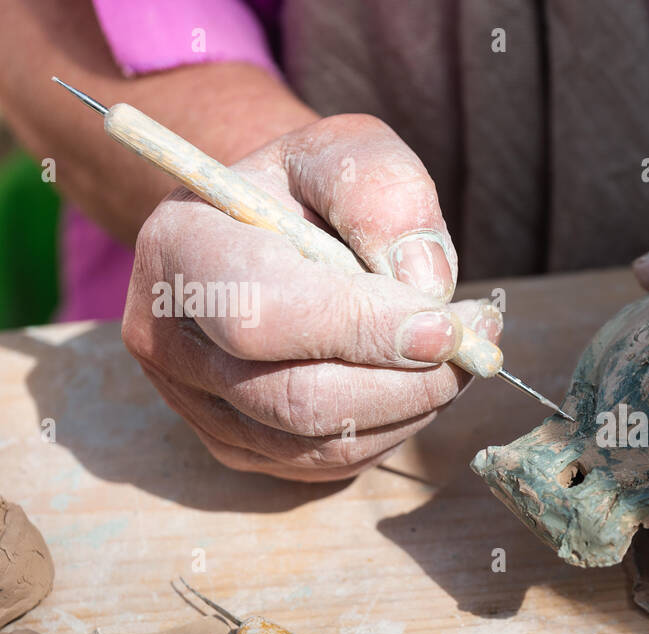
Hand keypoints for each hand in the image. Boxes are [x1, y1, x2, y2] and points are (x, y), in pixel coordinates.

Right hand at [123, 114, 499, 481]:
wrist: (267, 230)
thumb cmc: (309, 190)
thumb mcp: (348, 152)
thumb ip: (386, 197)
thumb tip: (425, 286)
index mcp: (179, 249)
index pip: (263, 312)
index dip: (363, 328)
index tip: (447, 324)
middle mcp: (169, 339)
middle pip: (296, 397)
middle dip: (407, 380)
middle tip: (475, 343)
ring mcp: (196, 405)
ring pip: (321, 442)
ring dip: (412, 406)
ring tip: (457, 353)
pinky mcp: (237, 447)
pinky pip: (329, 463)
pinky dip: (394, 428)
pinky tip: (418, 380)